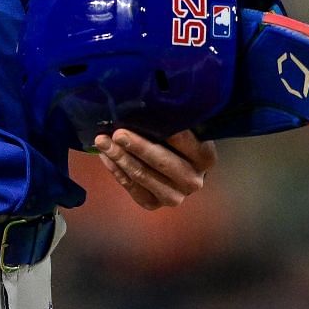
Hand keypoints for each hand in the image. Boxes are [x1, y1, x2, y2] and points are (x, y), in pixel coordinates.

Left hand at [92, 128, 216, 210]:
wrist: (181, 169)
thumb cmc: (179, 142)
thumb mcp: (184, 128)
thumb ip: (173, 121)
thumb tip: (149, 104)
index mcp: (205, 158)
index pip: (182, 141)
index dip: (162, 129)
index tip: (141, 116)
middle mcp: (194, 181)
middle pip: (162, 162)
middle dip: (137, 146)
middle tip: (117, 133)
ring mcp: (174, 196)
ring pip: (143, 176)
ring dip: (120, 157)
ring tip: (102, 141)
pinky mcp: (154, 204)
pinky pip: (131, 187)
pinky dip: (116, 170)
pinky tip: (104, 156)